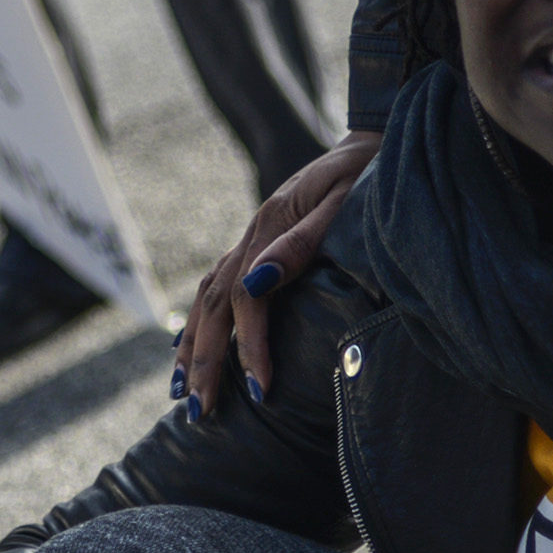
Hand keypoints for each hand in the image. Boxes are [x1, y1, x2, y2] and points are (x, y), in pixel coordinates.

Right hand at [178, 133, 379, 416]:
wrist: (373, 141)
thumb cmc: (368, 174)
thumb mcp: (343, 203)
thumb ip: (302, 244)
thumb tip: (257, 284)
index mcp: (270, 225)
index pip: (246, 298)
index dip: (250, 346)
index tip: (261, 389)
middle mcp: (252, 234)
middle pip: (213, 304)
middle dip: (204, 360)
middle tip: (199, 411)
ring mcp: (250, 238)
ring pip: (206, 297)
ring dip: (191, 345)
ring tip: (180, 391)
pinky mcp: (257, 243)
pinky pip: (216, 286)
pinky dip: (199, 321)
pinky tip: (190, 346)